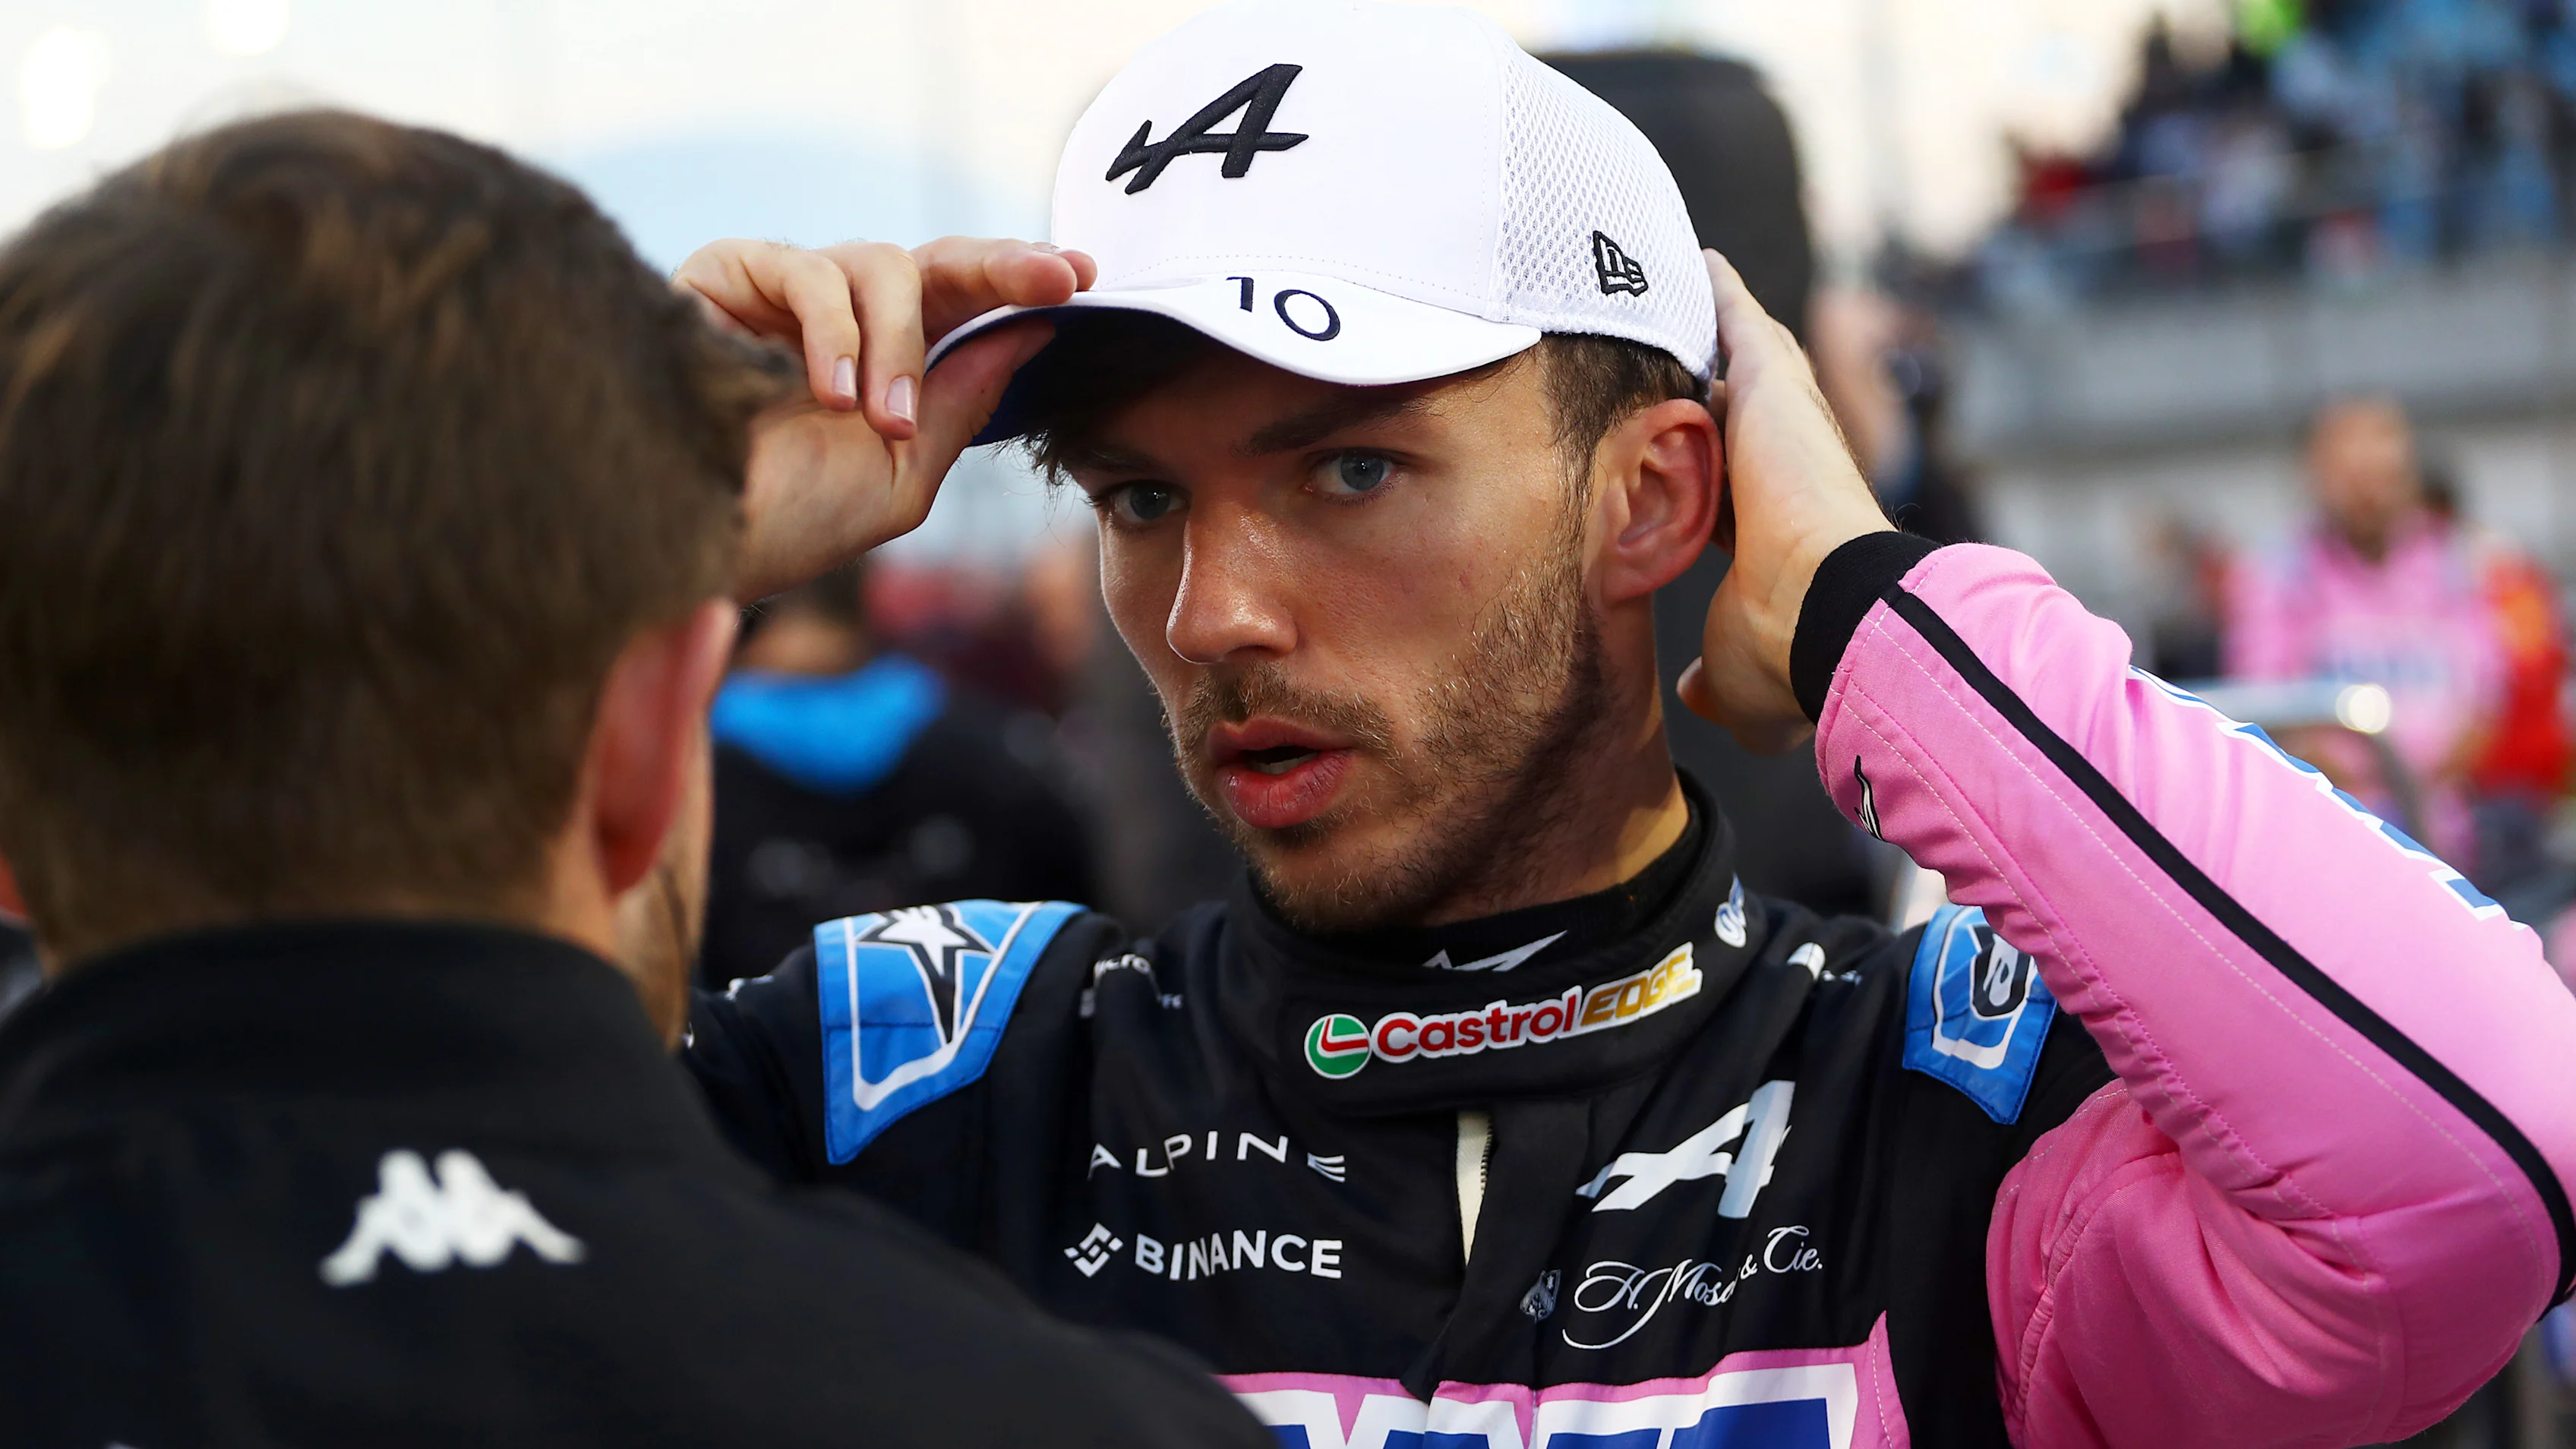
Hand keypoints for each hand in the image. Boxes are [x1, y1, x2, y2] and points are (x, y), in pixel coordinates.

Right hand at [673, 237, 1098, 598]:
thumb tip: (1029, 331)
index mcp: (886, 362)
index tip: (1088, 279)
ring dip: (897, 347)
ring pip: (881, 265)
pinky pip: (808, 271)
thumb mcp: (900, 472)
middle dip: (1004, 266)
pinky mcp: (729, 272)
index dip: (1022, 284)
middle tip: (1056, 280)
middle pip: (937, 262)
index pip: (965, 306)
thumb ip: (962, 401)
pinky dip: (834, 335)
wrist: (688, 538)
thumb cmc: (786, 520)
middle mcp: (842, 316)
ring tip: (881, 420)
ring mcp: (785, 289)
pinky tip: (827, 396)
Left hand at [1677, 249, 1892, 751]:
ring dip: (1709, 331)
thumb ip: (1715, 680)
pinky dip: (1717, 289)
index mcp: (1770, 535)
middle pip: (1733, 417)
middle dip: (1701, 395)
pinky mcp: (1775, 385)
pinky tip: (1691, 255)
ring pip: (1740, 362)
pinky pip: (1736, 319)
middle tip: (1663, 359)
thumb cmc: (1787, 653)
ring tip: (1668, 290)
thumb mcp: (1735, 678)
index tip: (1669, 473)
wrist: (1829, 613)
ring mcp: (1784, 425)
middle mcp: (1783, 473)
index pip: (1726, 495)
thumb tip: (1696, 694)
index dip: (1697, 482)